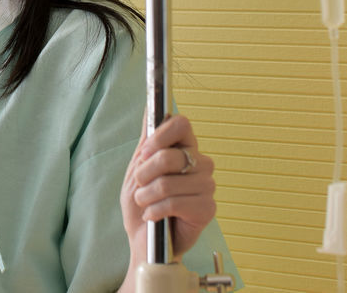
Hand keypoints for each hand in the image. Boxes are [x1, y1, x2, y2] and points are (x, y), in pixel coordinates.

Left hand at [118, 114, 215, 261]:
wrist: (144, 241)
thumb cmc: (143, 204)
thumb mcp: (139, 166)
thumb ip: (148, 138)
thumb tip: (150, 106)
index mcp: (185, 148)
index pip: (181, 123)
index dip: (160, 136)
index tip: (144, 153)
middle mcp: (200, 163)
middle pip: (171, 155)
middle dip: (145, 173)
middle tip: (140, 185)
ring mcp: (206, 186)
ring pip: (169, 182)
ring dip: (147, 196)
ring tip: (145, 204)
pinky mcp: (207, 208)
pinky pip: (175, 203)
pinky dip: (156, 210)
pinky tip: (154, 216)